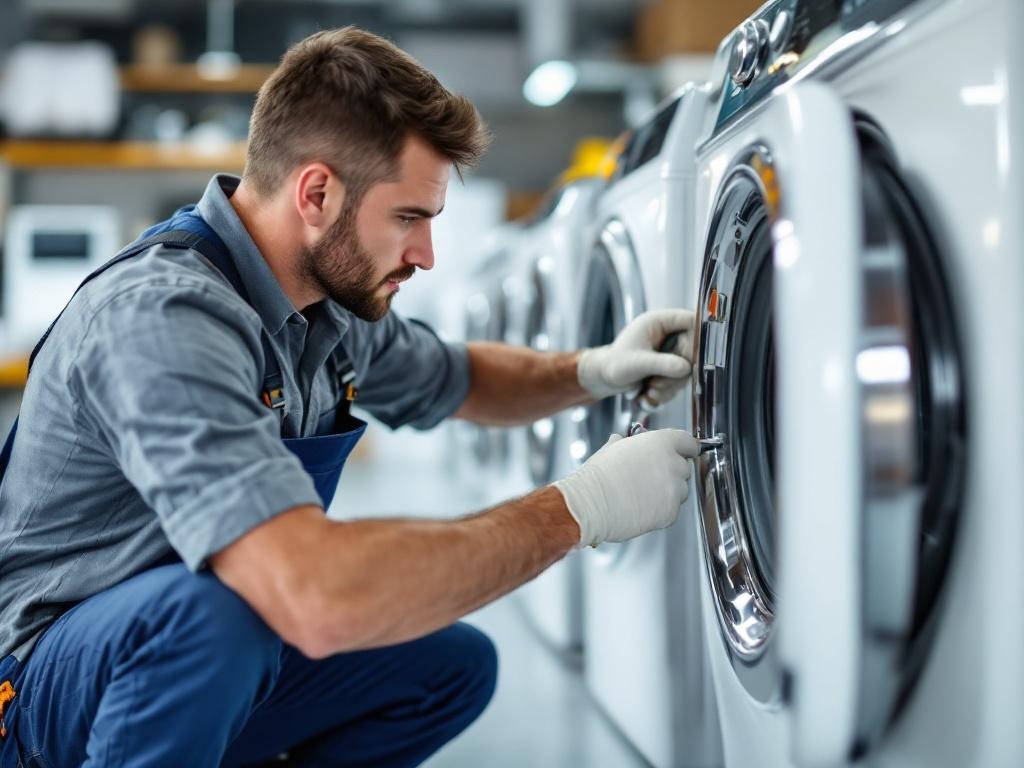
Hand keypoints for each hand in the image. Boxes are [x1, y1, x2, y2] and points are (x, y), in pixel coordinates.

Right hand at [552, 429, 697, 546]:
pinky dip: (661, 511)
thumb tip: (622, 443)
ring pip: (680, 491)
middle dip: (671, 472)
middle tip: (650, 478)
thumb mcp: (612, 448)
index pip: (688, 442)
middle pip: (684, 468)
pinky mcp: (670, 512)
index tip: (684, 453)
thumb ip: (627, 444)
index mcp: (661, 443)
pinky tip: (641, 507)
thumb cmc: (598, 476)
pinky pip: (672, 510)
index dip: (685, 448)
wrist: (591, 503)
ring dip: (668, 492)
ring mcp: (674, 489)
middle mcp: (672, 464)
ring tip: (642, 495)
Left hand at [577, 309, 694, 402]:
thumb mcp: (638, 363)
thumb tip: (686, 368)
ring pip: (687, 370)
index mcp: (660, 322)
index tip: (690, 360)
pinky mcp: (671, 368)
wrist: (605, 378)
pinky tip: (648, 396)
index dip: (697, 340)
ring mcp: (671, 352)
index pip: (691, 322)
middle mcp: (669, 335)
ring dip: (669, 387)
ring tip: (648, 392)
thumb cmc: (615, 364)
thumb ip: (662, 364)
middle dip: (677, 374)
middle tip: (656, 385)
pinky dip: (666, 393)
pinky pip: (679, 382)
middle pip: (693, 352)